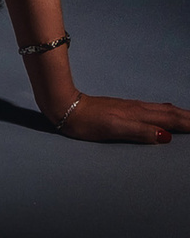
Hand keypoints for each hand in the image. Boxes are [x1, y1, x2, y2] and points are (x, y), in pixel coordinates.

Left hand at [54, 93, 189, 143]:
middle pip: (171, 113)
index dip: (189, 123)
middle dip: (189, 118)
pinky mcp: (124, 109)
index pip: (172, 119)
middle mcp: (138, 108)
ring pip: (163, 110)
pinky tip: (165, 114)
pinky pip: (153, 110)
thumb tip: (166, 136)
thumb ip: (140, 131)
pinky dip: (167, 113)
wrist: (66, 107)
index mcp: (139, 114)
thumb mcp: (114, 129)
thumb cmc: (87, 122)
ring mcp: (131, 107)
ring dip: (180, 114)